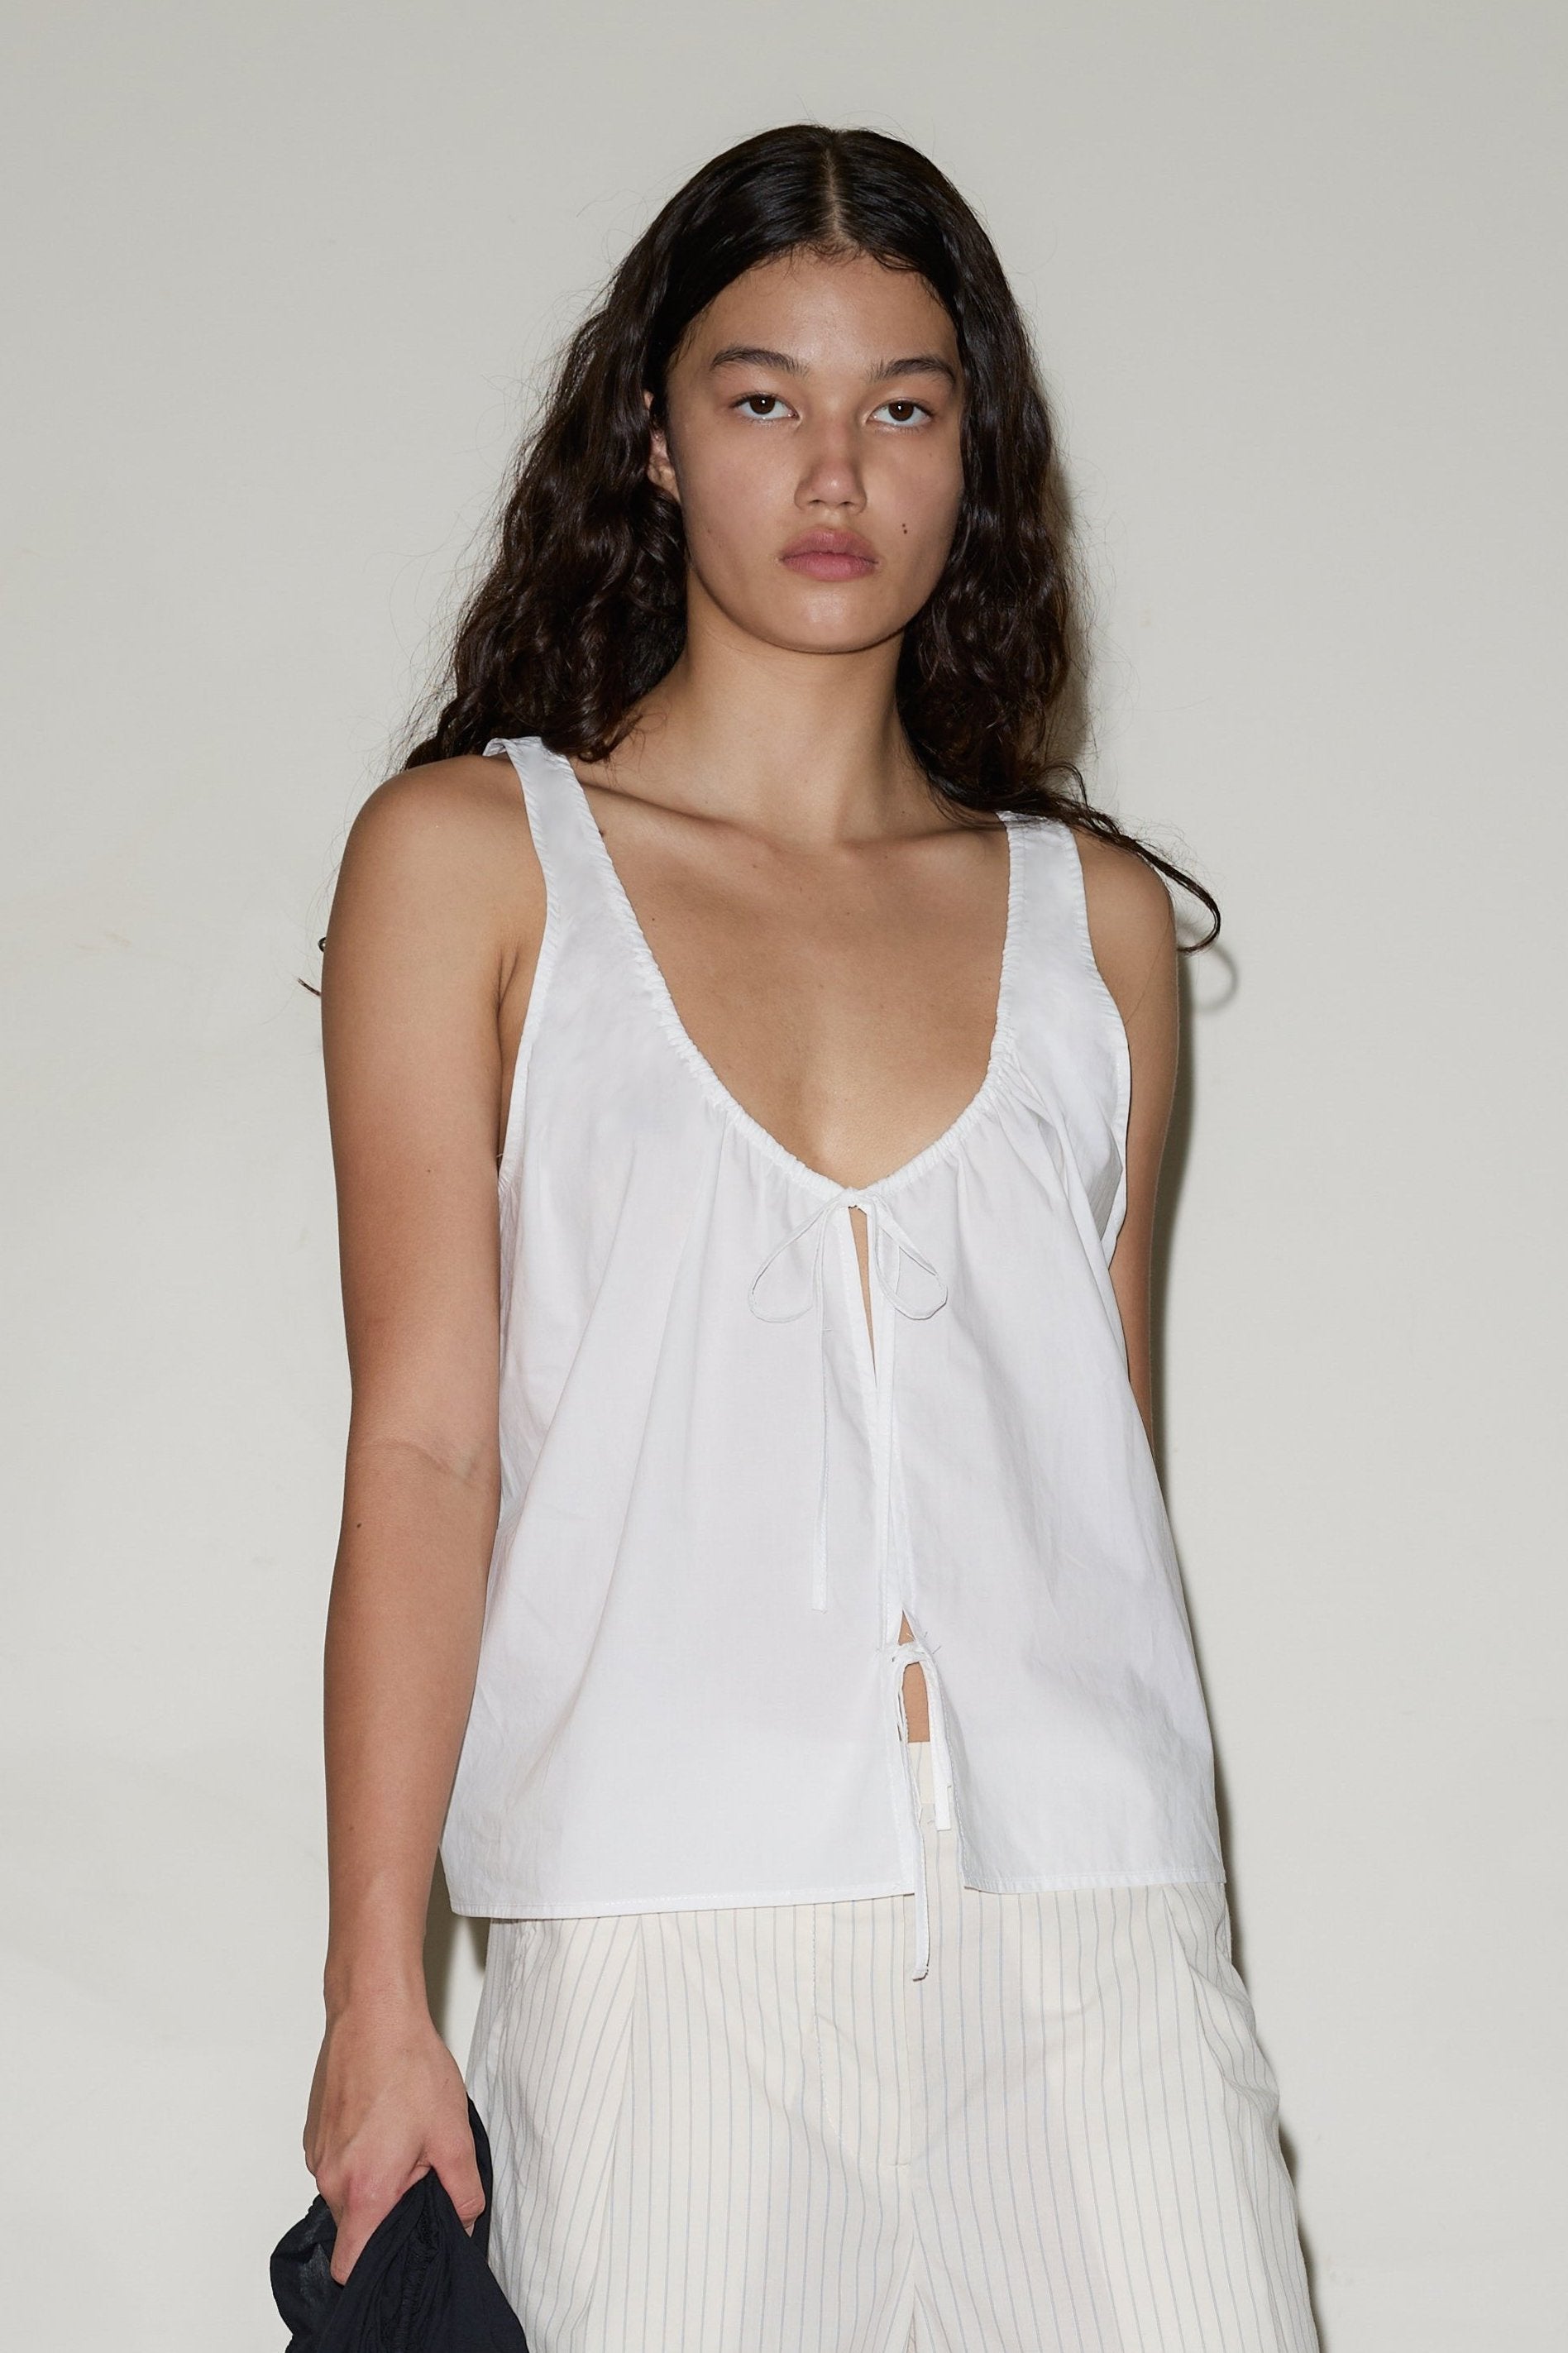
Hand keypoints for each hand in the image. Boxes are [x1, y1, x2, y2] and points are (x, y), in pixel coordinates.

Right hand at [303, 1997, 485, 2285]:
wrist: (374, 2012)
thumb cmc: (408, 2066)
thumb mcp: (452, 2135)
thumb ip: (462, 2192)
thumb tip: (464, 2222)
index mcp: (364, 2189)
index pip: (350, 2266)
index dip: (376, 2269)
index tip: (403, 2250)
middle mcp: (331, 2177)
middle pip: (354, 2226)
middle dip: (389, 2209)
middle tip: (420, 2171)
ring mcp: (318, 2153)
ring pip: (347, 2191)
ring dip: (375, 2179)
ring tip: (404, 2138)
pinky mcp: (315, 2131)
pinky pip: (338, 2163)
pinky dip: (360, 2155)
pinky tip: (386, 2122)